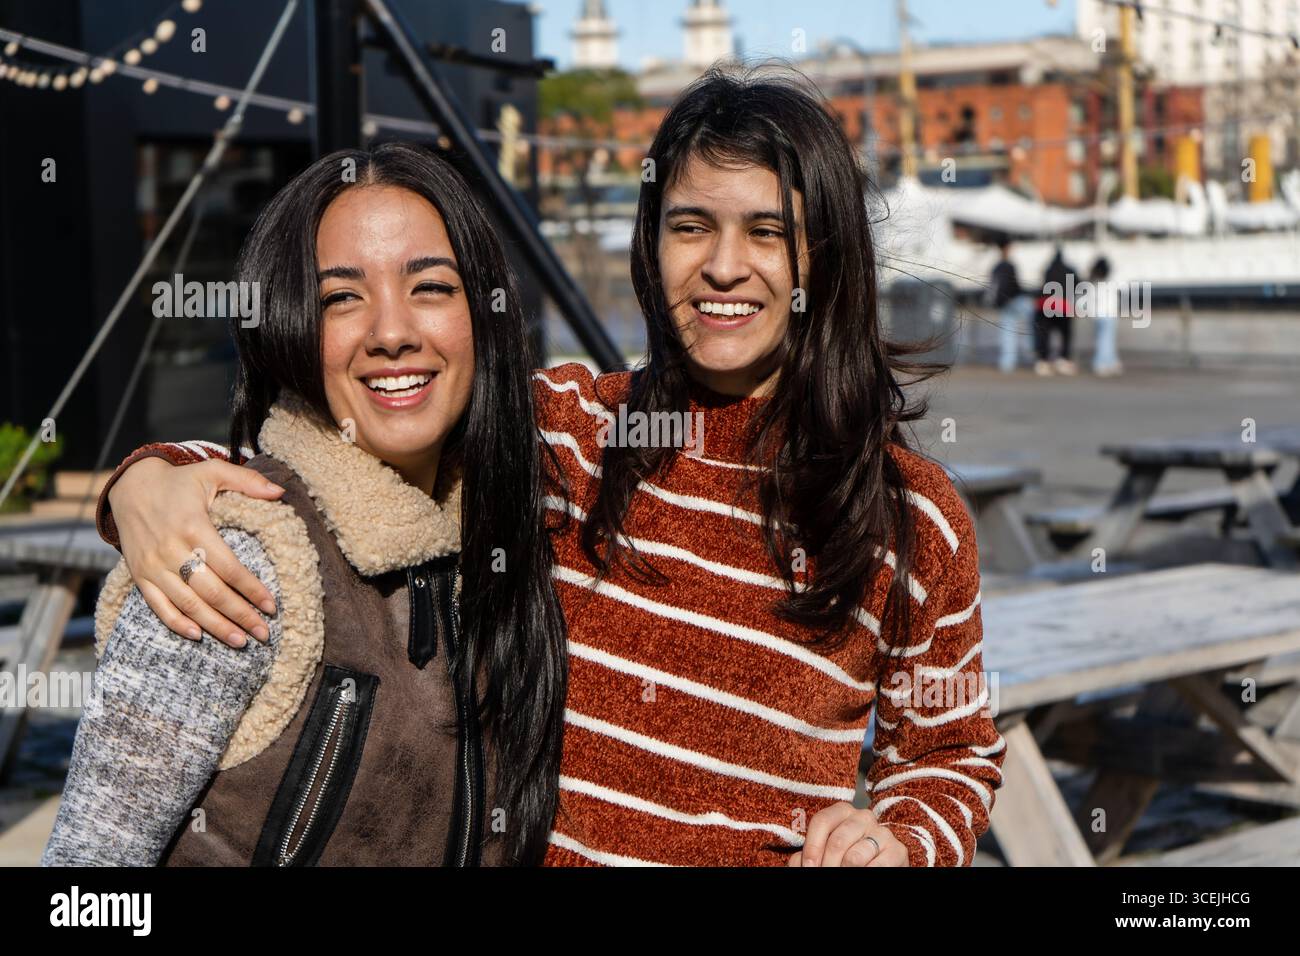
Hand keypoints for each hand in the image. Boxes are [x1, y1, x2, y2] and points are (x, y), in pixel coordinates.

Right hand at [109, 457, 284, 647]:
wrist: (129, 487)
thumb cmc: (178, 482)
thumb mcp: (212, 471)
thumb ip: (247, 480)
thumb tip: (281, 491)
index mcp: (193, 526)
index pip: (228, 566)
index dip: (251, 588)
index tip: (272, 606)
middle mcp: (171, 549)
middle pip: (211, 592)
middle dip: (240, 615)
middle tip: (264, 634)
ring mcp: (153, 565)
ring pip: (188, 604)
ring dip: (215, 626)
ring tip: (241, 641)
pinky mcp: (139, 575)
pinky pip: (158, 606)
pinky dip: (177, 623)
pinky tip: (199, 636)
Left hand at [787, 803, 908, 866]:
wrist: (877, 867)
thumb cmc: (845, 860)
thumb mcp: (824, 854)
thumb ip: (807, 856)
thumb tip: (799, 861)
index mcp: (842, 811)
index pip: (822, 821)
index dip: (812, 847)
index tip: (809, 866)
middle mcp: (863, 816)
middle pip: (837, 841)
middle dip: (827, 865)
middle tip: (826, 875)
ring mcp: (882, 832)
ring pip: (854, 857)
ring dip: (845, 871)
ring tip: (844, 875)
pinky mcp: (898, 850)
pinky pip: (876, 866)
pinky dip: (865, 873)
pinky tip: (862, 874)